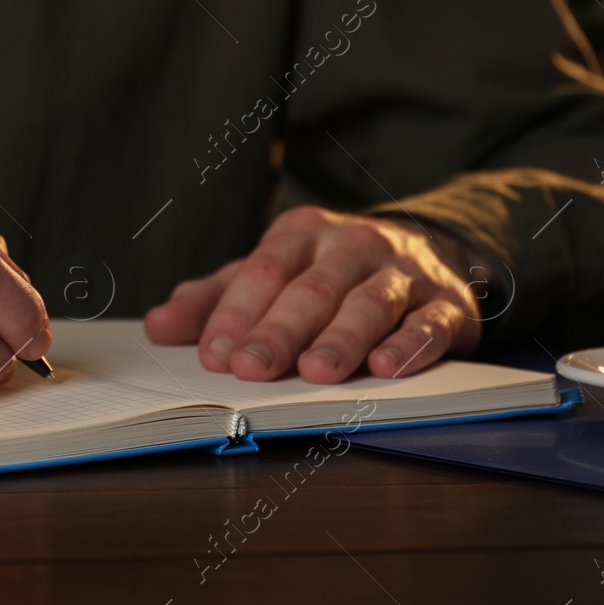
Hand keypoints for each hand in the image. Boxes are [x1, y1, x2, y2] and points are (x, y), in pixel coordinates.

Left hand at [143, 206, 484, 383]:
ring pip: (369, 304)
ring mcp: (403, 273)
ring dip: (342, 339)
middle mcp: (352, 244)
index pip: (264, 271)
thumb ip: (213, 298)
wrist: (427, 252)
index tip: (213, 354)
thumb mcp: (269, 274)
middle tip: (252, 369)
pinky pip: (429, 323)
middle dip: (279, 330)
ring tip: (317, 372)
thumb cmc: (328, 272)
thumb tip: (156, 327)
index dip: (237, 312)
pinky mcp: (447, 304)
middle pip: (312, 289)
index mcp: (302, 232)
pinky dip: (409, 345)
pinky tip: (388, 368)